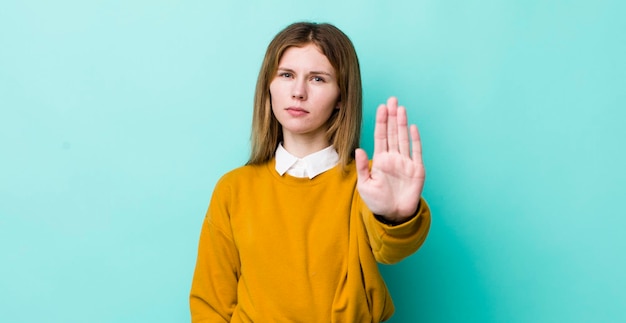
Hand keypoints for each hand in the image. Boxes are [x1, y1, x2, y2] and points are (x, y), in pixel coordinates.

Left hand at [355, 97, 424, 222]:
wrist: (394, 215)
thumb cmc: (378, 201)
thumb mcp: (365, 185)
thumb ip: (362, 168)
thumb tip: (359, 149)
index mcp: (380, 160)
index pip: (380, 137)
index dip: (381, 122)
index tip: (381, 107)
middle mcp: (393, 158)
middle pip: (393, 133)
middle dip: (392, 117)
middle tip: (392, 100)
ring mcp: (406, 162)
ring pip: (404, 138)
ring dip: (402, 124)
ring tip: (401, 108)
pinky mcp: (417, 170)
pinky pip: (416, 152)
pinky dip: (415, 140)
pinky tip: (413, 127)